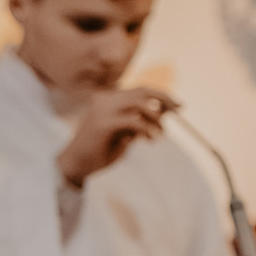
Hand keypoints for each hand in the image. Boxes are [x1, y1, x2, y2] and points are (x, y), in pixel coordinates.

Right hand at [59, 85, 173, 187]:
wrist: (76, 165)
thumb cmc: (100, 151)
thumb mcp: (125, 134)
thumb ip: (140, 121)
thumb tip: (163, 110)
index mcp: (108, 99)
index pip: (140, 90)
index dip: (162, 95)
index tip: (179, 105)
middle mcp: (104, 99)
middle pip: (142, 92)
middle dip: (164, 99)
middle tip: (179, 110)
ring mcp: (102, 110)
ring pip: (140, 104)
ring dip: (156, 119)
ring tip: (160, 135)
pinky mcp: (103, 124)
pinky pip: (133, 121)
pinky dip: (147, 129)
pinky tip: (151, 140)